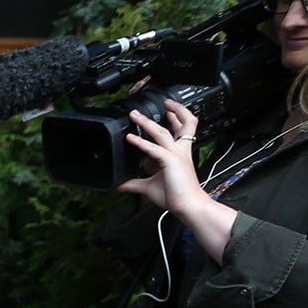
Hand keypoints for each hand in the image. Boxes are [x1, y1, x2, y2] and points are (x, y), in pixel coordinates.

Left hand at [116, 99, 204, 213]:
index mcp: (180, 153)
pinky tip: (130, 138)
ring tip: (135, 115)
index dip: (176, 118)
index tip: (169, 111)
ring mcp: (176, 154)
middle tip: (163, 102)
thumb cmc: (176, 196)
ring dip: (147, 122)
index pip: (182, 130)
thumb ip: (134, 183)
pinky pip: (154, 149)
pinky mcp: (170, 161)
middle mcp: (180, 151)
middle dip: (171, 110)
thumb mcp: (149, 187)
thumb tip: (119, 185)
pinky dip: (141, 142)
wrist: (189, 205)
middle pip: (180, 123)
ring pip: (162, 132)